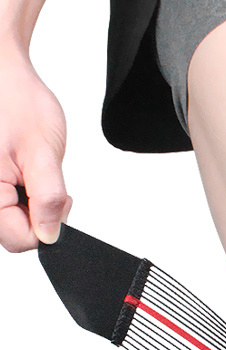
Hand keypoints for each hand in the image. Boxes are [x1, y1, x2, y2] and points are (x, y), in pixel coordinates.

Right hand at [0, 52, 72, 252]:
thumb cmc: (16, 100)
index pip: (18, 240)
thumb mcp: (43, 153)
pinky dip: (24, 192)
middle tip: (47, 179)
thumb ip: (48, 199)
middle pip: (14, 232)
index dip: (46, 229)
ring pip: (13, 219)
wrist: (3, 72)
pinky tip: (25, 169)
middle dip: (40, 215)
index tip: (58, 201)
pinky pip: (9, 203)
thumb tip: (50, 236)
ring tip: (33, 168)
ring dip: (33, 203)